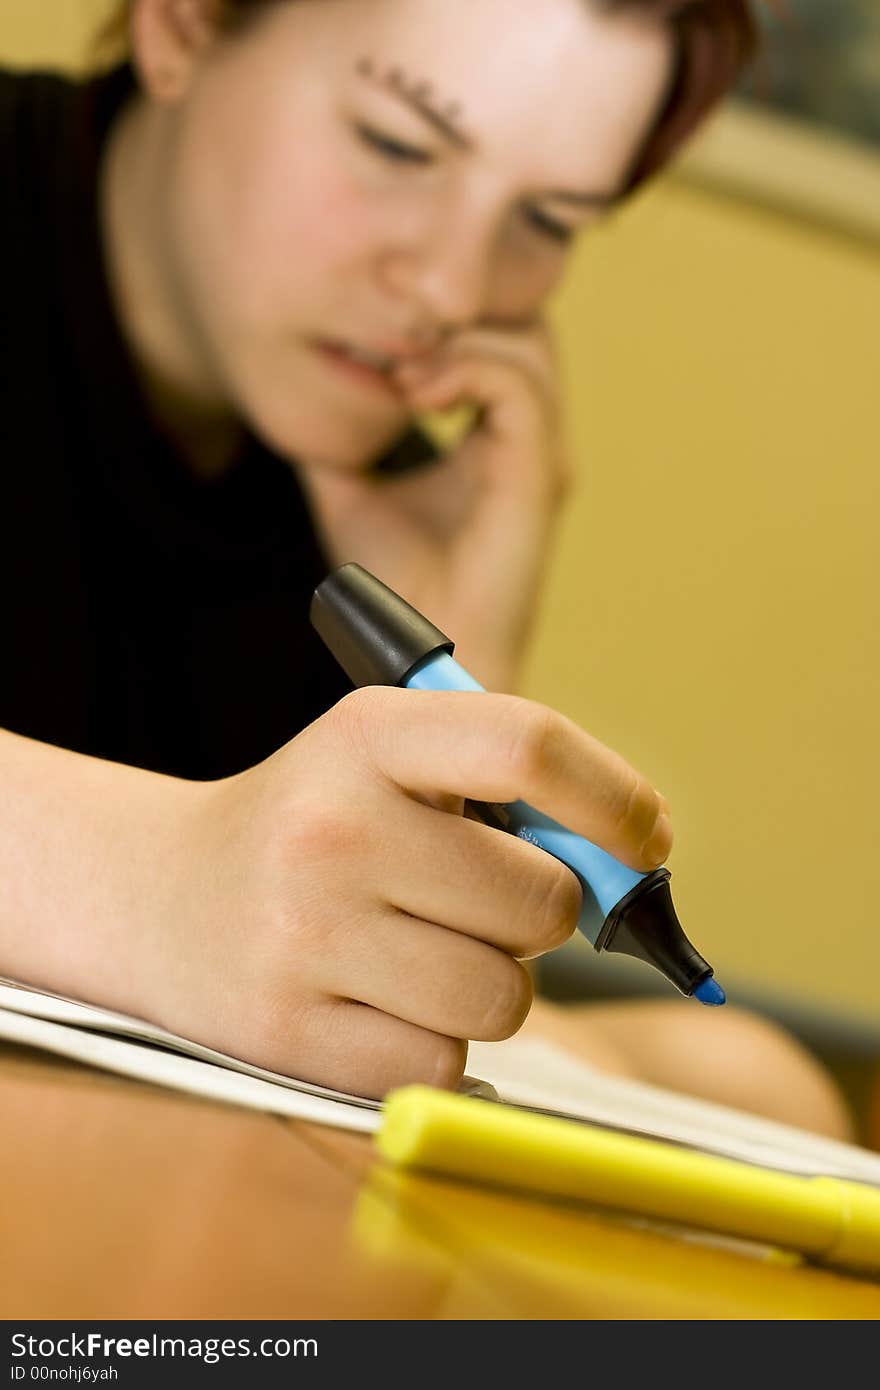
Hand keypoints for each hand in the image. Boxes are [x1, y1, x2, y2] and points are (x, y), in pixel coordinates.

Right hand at [130, 687, 670, 1097]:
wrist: (165, 898)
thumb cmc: (319, 825)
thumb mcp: (391, 763)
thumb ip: (510, 789)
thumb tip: (641, 856)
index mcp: (368, 737)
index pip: (528, 745)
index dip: (616, 796)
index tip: (646, 837)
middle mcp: (333, 830)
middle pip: (544, 901)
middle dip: (544, 913)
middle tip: (484, 904)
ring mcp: (307, 936)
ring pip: (504, 998)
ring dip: (492, 987)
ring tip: (424, 953)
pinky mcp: (292, 1034)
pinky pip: (445, 1064)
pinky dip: (436, 1044)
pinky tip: (379, 1001)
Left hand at [296, 319, 570, 690]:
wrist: (422, 651)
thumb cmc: (395, 586)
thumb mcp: (349, 490)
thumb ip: (339, 437)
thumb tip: (304, 388)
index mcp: (498, 436)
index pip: (496, 337)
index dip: (442, 316)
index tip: (375, 314)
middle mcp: (529, 439)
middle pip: (522, 323)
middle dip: (456, 310)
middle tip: (388, 325)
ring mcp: (541, 454)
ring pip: (528, 342)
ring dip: (457, 338)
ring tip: (398, 369)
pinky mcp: (538, 474)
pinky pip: (518, 386)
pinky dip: (466, 369)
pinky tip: (413, 390)